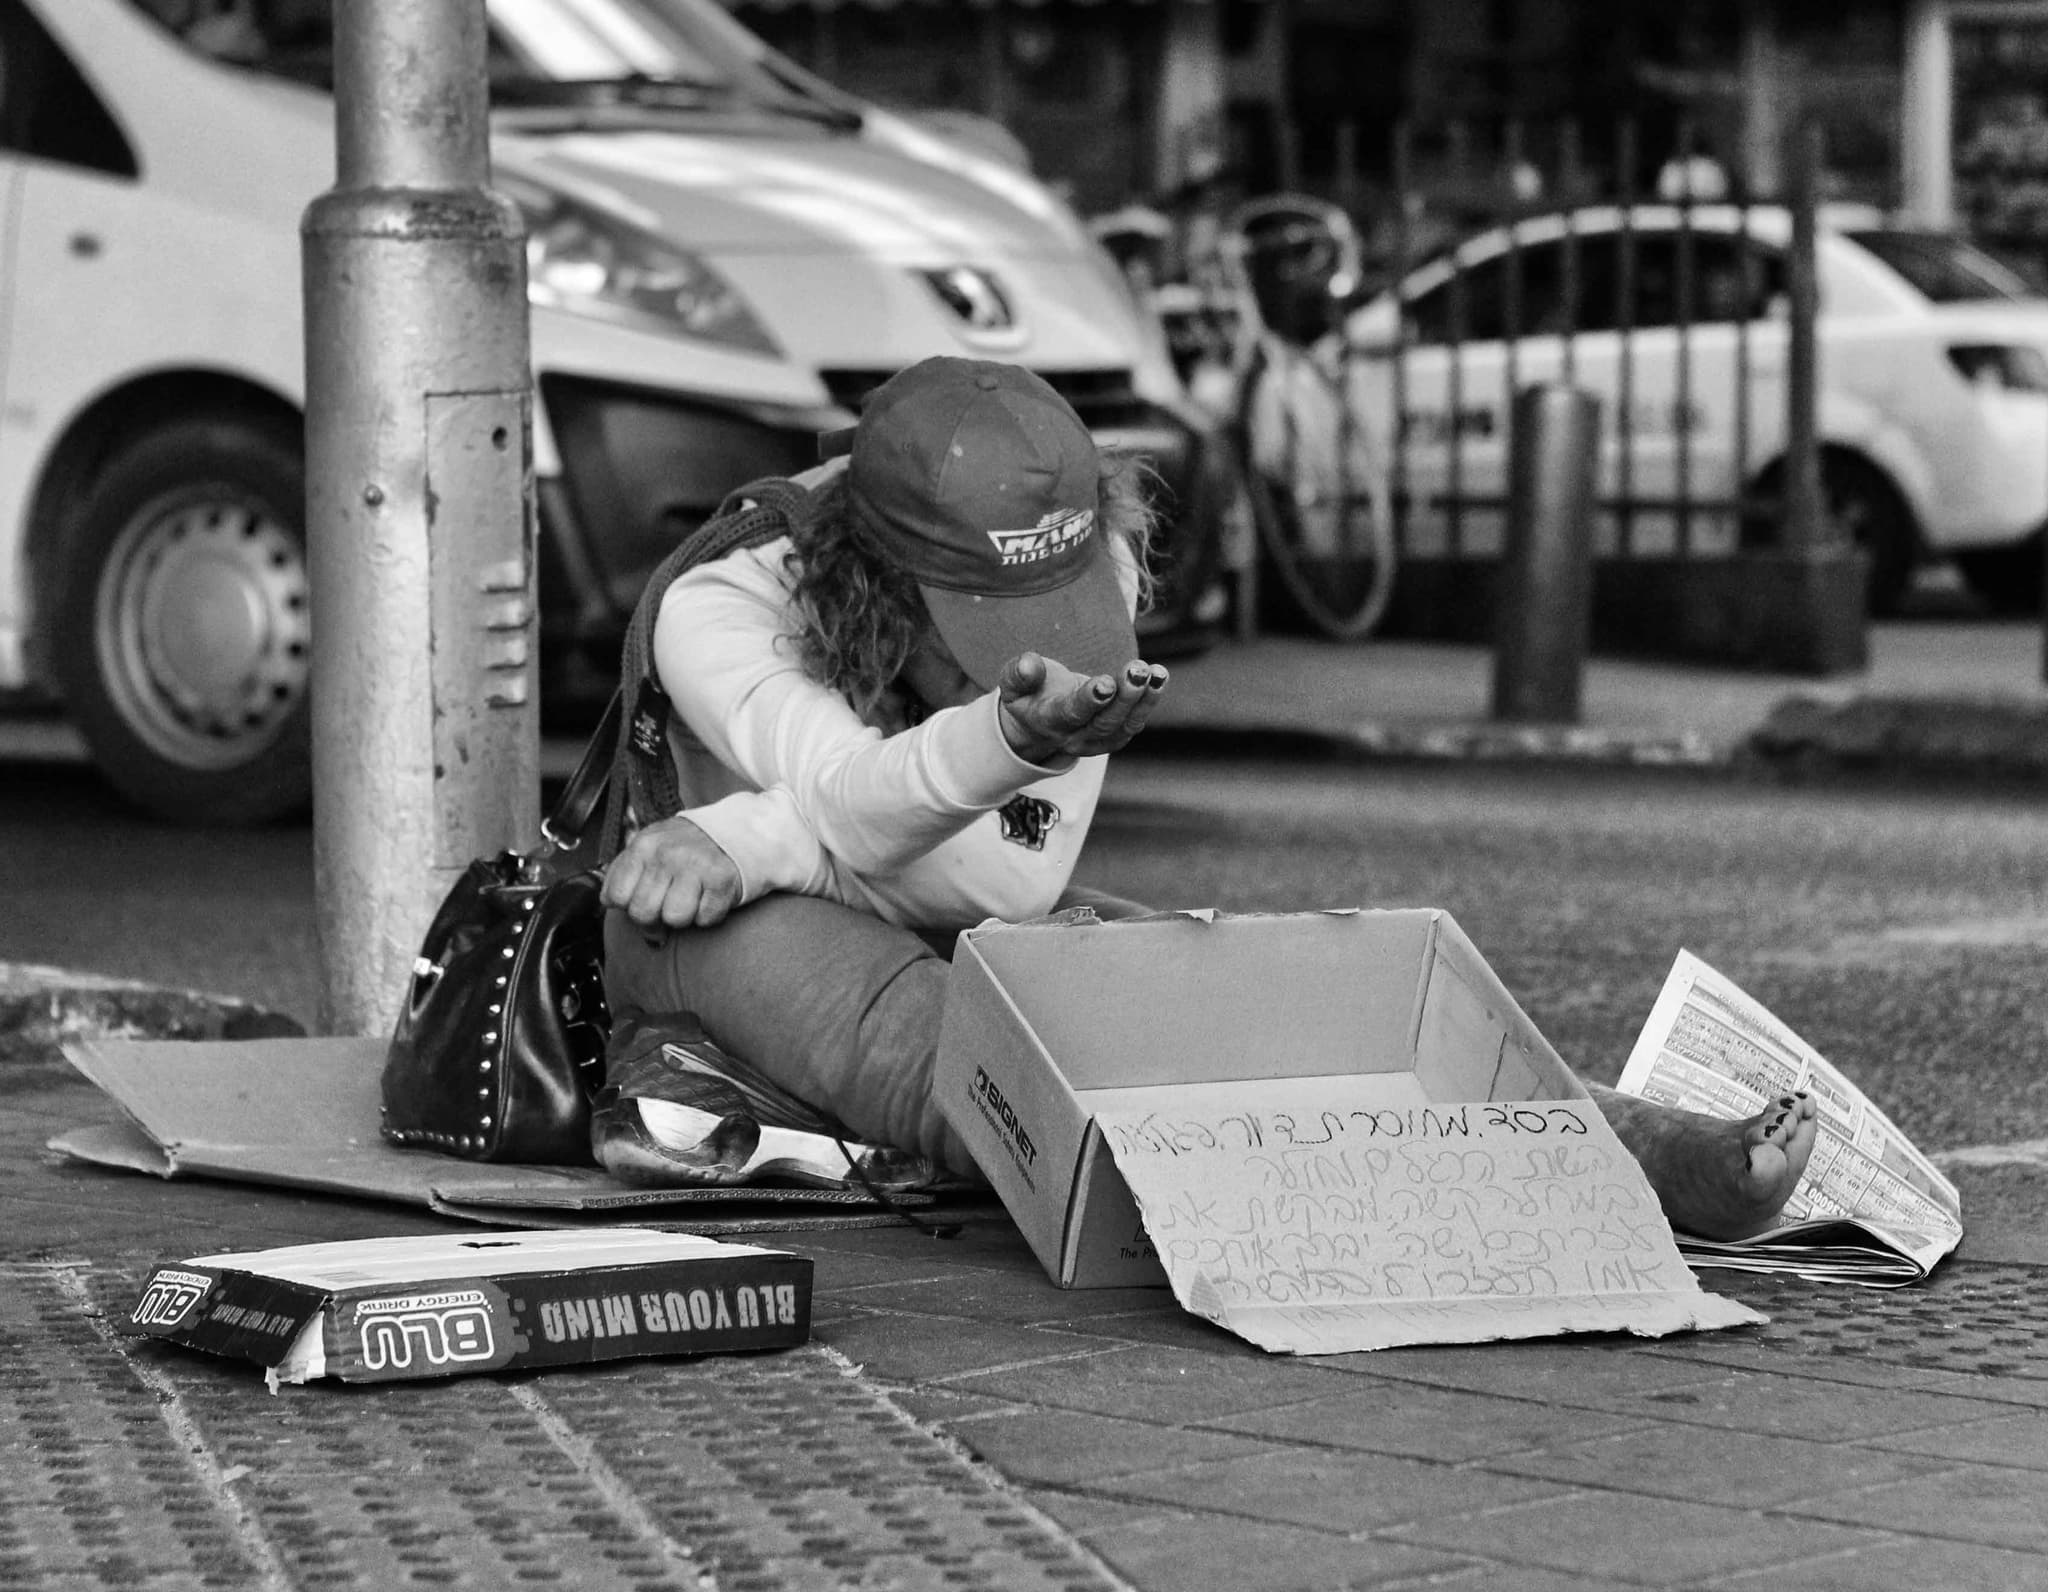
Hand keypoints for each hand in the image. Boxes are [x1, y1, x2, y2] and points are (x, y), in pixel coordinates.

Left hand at [600, 815, 742, 932]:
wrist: (732, 832)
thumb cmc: (685, 847)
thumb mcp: (648, 847)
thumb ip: (622, 871)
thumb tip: (608, 900)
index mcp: (643, 846)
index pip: (617, 897)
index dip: (628, 907)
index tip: (642, 901)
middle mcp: (667, 854)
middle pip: (644, 912)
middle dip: (655, 918)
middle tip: (667, 906)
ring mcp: (696, 866)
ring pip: (674, 918)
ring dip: (684, 916)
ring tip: (690, 899)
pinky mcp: (722, 880)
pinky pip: (705, 918)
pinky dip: (708, 914)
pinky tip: (708, 897)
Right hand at [996, 653, 1167, 762]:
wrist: (1037, 722)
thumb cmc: (1028, 693)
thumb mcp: (1012, 682)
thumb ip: (1018, 673)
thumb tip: (1028, 663)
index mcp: (1048, 722)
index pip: (1072, 713)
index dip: (1090, 700)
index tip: (1107, 682)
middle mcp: (1074, 737)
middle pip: (1104, 722)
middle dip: (1124, 696)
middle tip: (1139, 670)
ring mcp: (1096, 741)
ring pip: (1124, 726)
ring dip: (1144, 699)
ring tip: (1157, 673)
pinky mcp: (1113, 738)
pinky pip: (1134, 723)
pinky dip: (1149, 701)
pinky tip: (1159, 677)